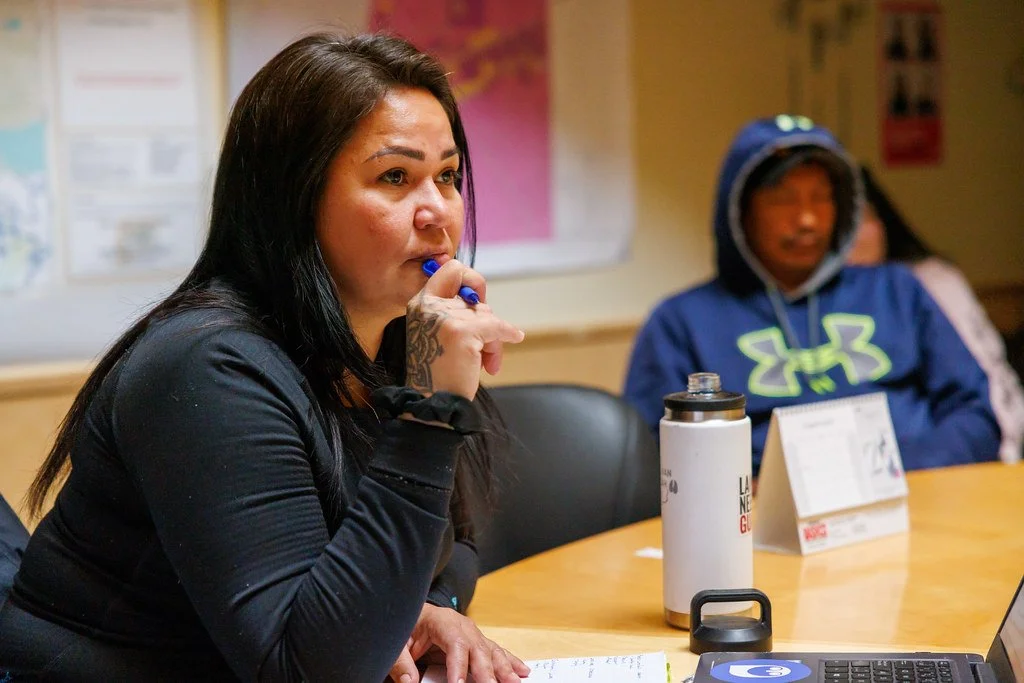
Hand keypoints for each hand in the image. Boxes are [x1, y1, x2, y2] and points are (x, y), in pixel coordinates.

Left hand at [388, 603, 529, 682]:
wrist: (414, 613)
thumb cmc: (407, 625)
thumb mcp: (397, 642)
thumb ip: (401, 662)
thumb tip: (408, 682)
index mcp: (442, 621)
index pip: (454, 644)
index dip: (458, 666)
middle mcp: (462, 626)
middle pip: (478, 649)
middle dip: (487, 671)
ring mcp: (472, 633)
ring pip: (491, 651)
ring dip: (504, 668)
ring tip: (514, 682)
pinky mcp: (477, 642)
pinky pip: (495, 652)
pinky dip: (509, 662)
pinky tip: (522, 672)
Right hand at [406, 259, 524, 400]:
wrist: (432, 404)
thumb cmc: (438, 373)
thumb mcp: (437, 334)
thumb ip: (452, 312)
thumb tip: (481, 301)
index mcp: (420, 304)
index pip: (450, 269)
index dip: (469, 279)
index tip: (477, 297)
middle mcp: (428, 306)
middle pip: (473, 300)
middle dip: (485, 321)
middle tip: (485, 345)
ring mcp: (444, 317)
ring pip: (486, 316)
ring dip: (492, 340)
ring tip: (485, 362)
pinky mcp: (462, 332)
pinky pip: (497, 326)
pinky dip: (507, 334)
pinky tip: (515, 337)